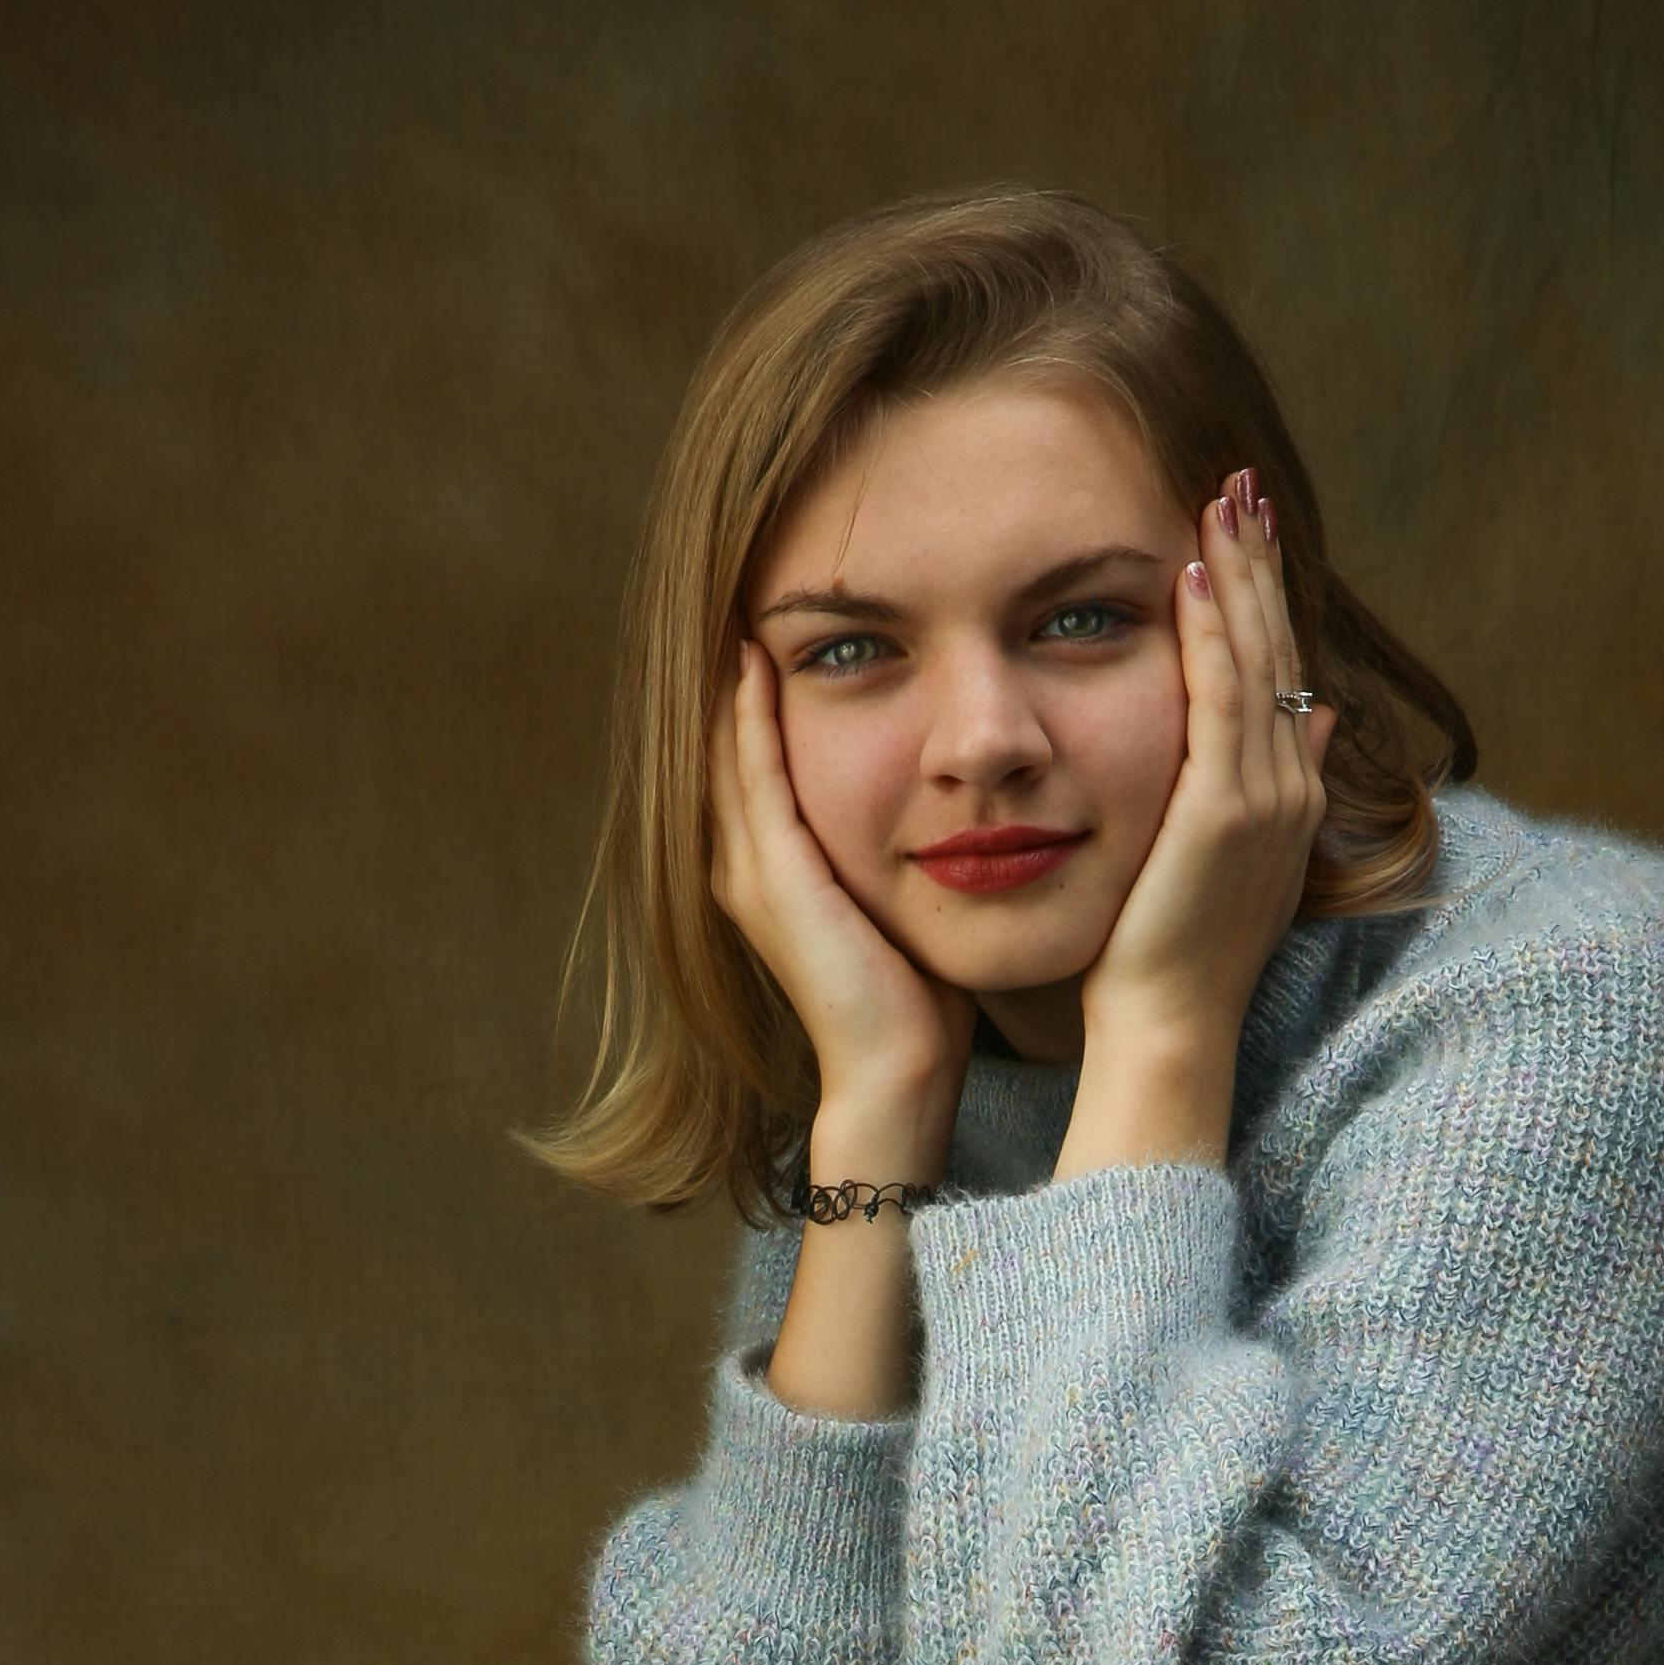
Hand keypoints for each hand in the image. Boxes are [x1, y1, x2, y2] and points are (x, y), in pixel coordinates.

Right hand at [709, 641, 971, 1133]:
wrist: (898, 1073)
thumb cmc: (916, 1001)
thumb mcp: (900, 902)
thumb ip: (900, 850)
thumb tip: (943, 805)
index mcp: (770, 872)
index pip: (748, 761)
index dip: (752, 695)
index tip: (773, 626)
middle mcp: (742, 866)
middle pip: (720, 744)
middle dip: (729, 671)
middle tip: (739, 591)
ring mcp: (750, 871)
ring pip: (724, 748)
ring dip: (732, 677)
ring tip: (740, 603)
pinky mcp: (775, 875)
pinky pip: (754, 773)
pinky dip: (752, 715)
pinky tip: (758, 659)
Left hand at [1059, 475, 1338, 1177]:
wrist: (1168, 1029)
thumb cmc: (1167, 957)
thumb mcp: (1223, 860)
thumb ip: (1263, 785)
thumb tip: (1318, 720)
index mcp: (1287, 796)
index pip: (1279, 671)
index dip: (1263, 596)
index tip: (1242, 529)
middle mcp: (1290, 788)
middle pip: (1278, 648)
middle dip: (1258, 562)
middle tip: (1238, 482)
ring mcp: (1265, 797)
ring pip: (1256, 658)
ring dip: (1238, 574)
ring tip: (1219, 500)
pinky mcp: (1225, 809)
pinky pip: (1222, 698)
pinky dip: (1210, 632)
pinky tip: (1189, 574)